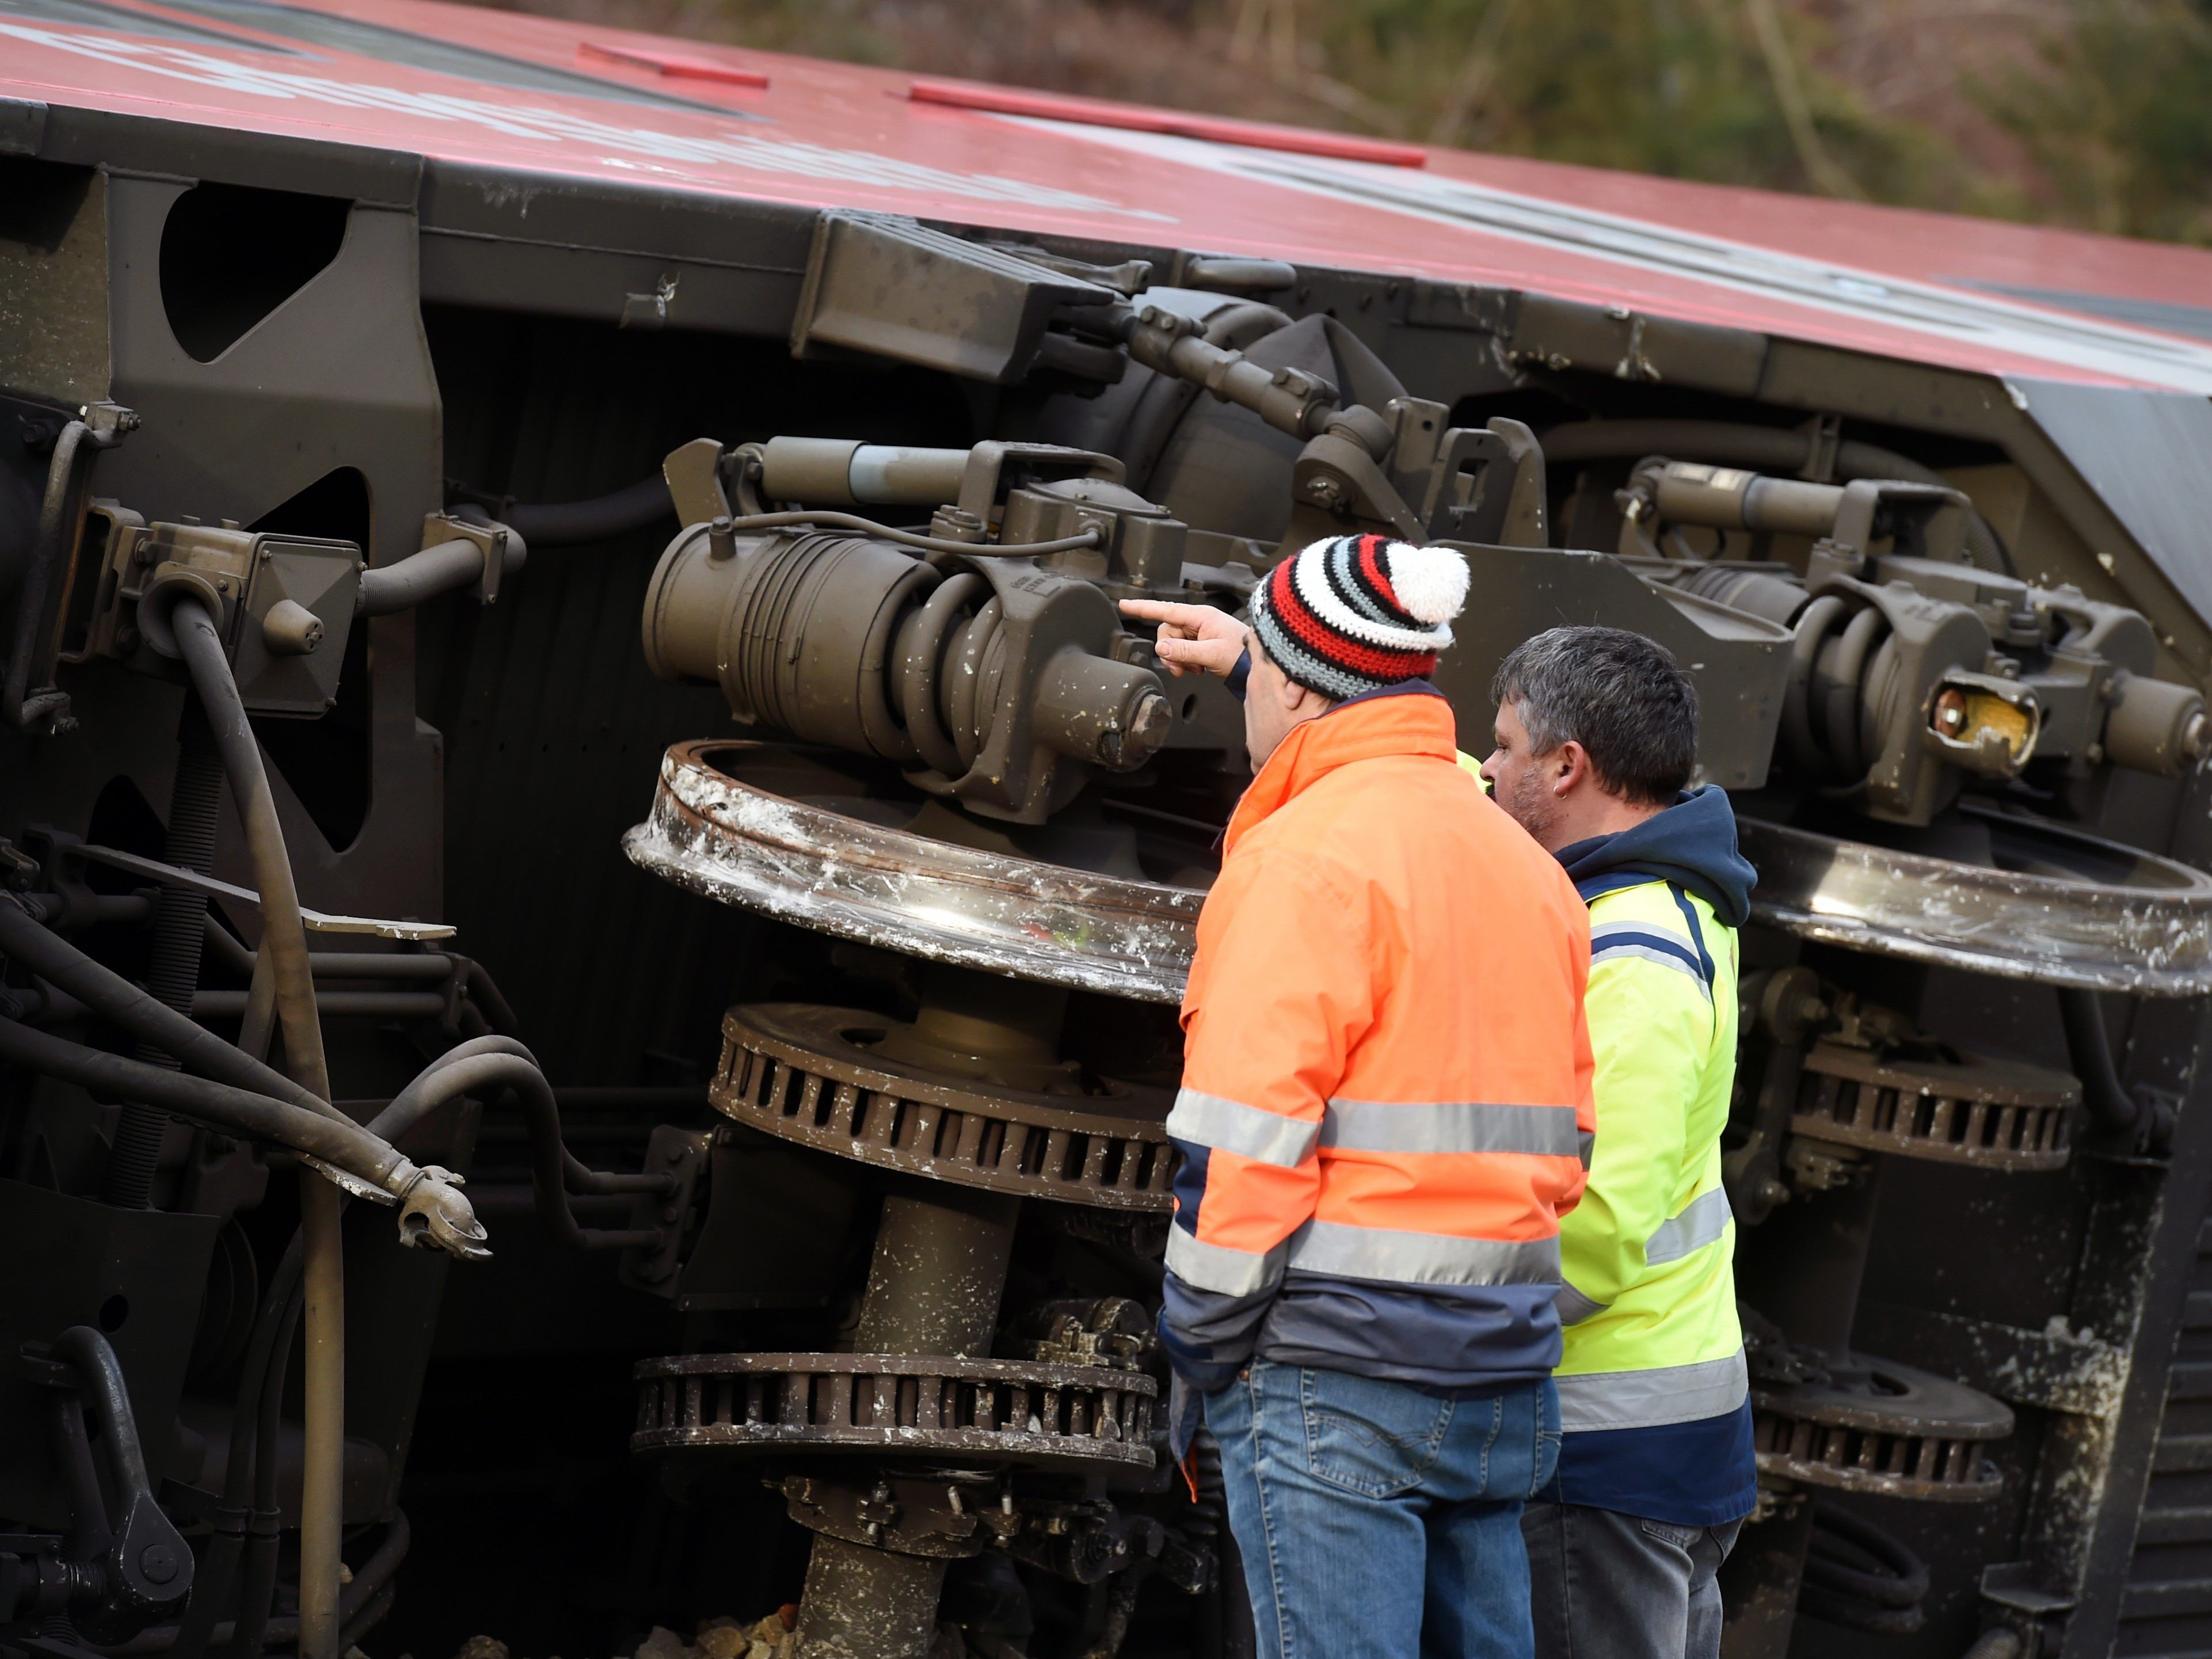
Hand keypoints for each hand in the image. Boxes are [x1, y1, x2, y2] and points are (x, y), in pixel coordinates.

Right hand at [1119, 599, 1245, 678]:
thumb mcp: (1212, 654)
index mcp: (1201, 616)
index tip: (1124, 605)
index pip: (1166, 610)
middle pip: (1167, 632)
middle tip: (1183, 669)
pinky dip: (1185, 662)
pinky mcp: (1201, 642)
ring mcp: (1199, 631)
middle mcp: (1198, 621)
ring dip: (1179, 660)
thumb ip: (1184, 651)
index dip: (1143, 608)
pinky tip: (1198, 668)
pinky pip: (1181, 651)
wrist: (1257, 664)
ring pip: (1173, 644)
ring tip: (1195, 669)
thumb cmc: (1242, 654)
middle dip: (1170, 652)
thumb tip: (1161, 648)